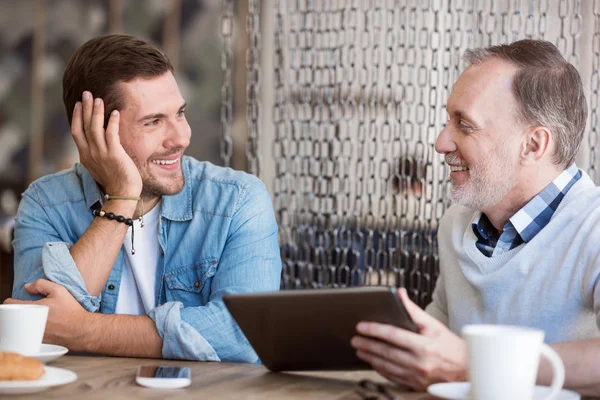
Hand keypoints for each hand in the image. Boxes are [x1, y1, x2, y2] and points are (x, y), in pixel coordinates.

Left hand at [4, 279, 88, 348]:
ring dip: (22, 323)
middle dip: (17, 312)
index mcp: (31, 308)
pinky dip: (28, 333)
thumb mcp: (59, 291)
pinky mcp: (35, 343)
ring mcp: (30, 335)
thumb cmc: (71, 310)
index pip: (9, 303)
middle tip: (28, 311)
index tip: (19, 302)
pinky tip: (39, 329)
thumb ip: (41, 284)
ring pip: (17, 328)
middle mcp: (28, 323)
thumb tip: (27, 287)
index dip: (12, 301)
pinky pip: (25, 337)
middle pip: (11, 317)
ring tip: (33, 320)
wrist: (81, 330)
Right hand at [71, 91, 141, 195]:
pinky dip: (112, 122)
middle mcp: (90, 153)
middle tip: (86, 93)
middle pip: (84, 126)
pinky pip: (111, 134)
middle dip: (84, 108)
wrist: (123, 193)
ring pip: (95, 128)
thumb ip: (96, 154)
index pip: (76, 132)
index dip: (76, 116)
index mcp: (85, 156)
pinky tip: (115, 112)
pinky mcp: (114, 154)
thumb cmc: (115, 181)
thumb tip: (97, 145)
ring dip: (96, 112)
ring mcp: (101, 154)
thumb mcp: (99, 166)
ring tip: (99, 99)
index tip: (78, 104)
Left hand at [351, 288, 467, 389]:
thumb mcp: (433, 325)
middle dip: (367, 344)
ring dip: (370, 357)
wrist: (466, 370)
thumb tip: (399, 294)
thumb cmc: (450, 346)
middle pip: (386, 352)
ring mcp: (416, 376)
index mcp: (424, 346)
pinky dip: (380, 369)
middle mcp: (419, 362)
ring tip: (359, 349)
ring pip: (386, 366)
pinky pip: (392, 377)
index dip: (375, 330)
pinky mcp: (415, 384)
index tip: (361, 326)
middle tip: (354, 339)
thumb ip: (413, 310)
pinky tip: (373, 362)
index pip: (393, 335)